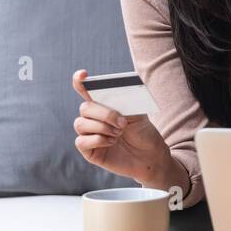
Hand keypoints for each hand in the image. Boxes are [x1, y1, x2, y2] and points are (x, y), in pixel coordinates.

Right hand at [71, 69, 171, 183]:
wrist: (150, 155)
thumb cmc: (143, 132)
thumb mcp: (137, 112)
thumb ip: (124, 101)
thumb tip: (113, 93)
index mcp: (103, 105)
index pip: (85, 90)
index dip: (80, 81)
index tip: (83, 74)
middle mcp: (93, 118)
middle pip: (84, 108)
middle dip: (104, 114)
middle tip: (122, 122)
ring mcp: (89, 134)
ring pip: (80, 124)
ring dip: (102, 127)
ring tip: (119, 133)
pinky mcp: (89, 151)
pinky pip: (81, 141)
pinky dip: (98, 140)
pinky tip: (112, 142)